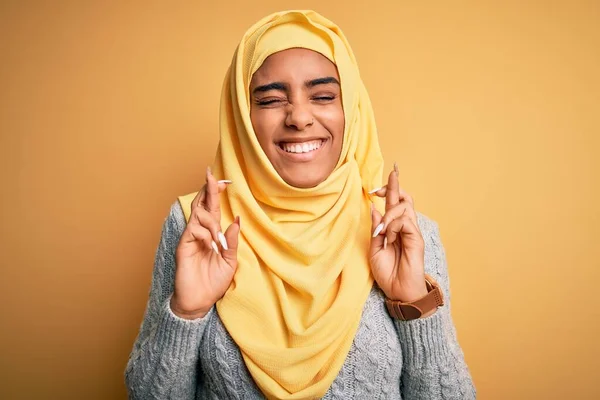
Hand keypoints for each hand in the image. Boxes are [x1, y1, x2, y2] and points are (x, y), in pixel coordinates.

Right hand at [170, 167, 239, 319]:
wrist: (200, 302)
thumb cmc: (214, 282)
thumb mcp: (230, 261)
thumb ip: (233, 241)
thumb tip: (237, 220)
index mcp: (212, 234)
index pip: (213, 208)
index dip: (216, 193)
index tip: (225, 181)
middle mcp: (200, 232)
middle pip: (202, 204)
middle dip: (208, 189)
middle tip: (212, 175)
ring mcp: (190, 238)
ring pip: (198, 215)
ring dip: (212, 222)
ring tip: (219, 242)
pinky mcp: (184, 246)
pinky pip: (194, 230)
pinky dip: (206, 234)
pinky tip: (211, 246)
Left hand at [369, 163, 427, 303]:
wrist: (398, 291)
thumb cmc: (387, 272)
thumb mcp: (374, 249)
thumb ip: (376, 229)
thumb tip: (374, 208)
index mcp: (394, 228)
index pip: (394, 202)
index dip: (388, 189)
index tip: (374, 188)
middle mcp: (405, 227)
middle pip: (404, 198)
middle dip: (392, 187)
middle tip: (376, 190)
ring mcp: (412, 232)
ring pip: (404, 207)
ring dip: (388, 215)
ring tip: (381, 231)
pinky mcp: (417, 239)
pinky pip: (405, 222)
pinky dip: (394, 226)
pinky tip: (390, 238)